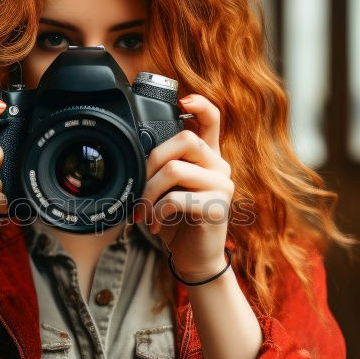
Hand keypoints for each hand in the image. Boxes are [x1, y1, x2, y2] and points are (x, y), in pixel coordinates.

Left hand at [134, 94, 232, 279]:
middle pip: (185, 140)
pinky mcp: (217, 207)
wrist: (194, 258)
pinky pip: (176, 199)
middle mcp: (219, 167)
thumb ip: (164, 168)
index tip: (183, 100)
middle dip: (151, 162)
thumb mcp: (169, 190)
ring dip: (149, 193)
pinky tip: (155, 224)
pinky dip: (157, 212)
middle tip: (139, 188)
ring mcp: (222, 186)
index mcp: (208, 158)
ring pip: (175, 170)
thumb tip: (137, 154)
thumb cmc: (178, 222)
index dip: (200, 105)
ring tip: (143, 212)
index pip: (212, 120)